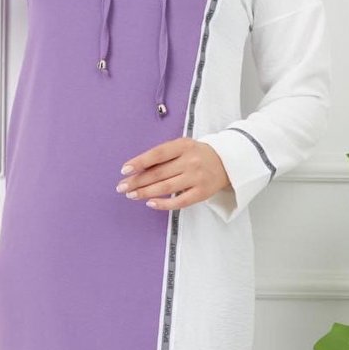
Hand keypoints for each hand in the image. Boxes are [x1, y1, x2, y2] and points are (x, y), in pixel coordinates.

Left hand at [116, 137, 232, 210]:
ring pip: (166, 187)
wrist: (226, 162)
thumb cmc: (196, 154)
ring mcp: (197, 178)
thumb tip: (136, 170)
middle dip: (137, 181)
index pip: (158, 154)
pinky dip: (163, 204)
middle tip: (121, 187)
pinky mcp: (202, 193)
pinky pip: (180, 201)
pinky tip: (150, 203)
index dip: (140, 162)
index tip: (124, 170)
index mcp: (184, 145)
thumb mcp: (182, 147)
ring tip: (131, 195)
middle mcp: (191, 161)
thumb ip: (163, 155)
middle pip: (159, 173)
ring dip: (145, 192)